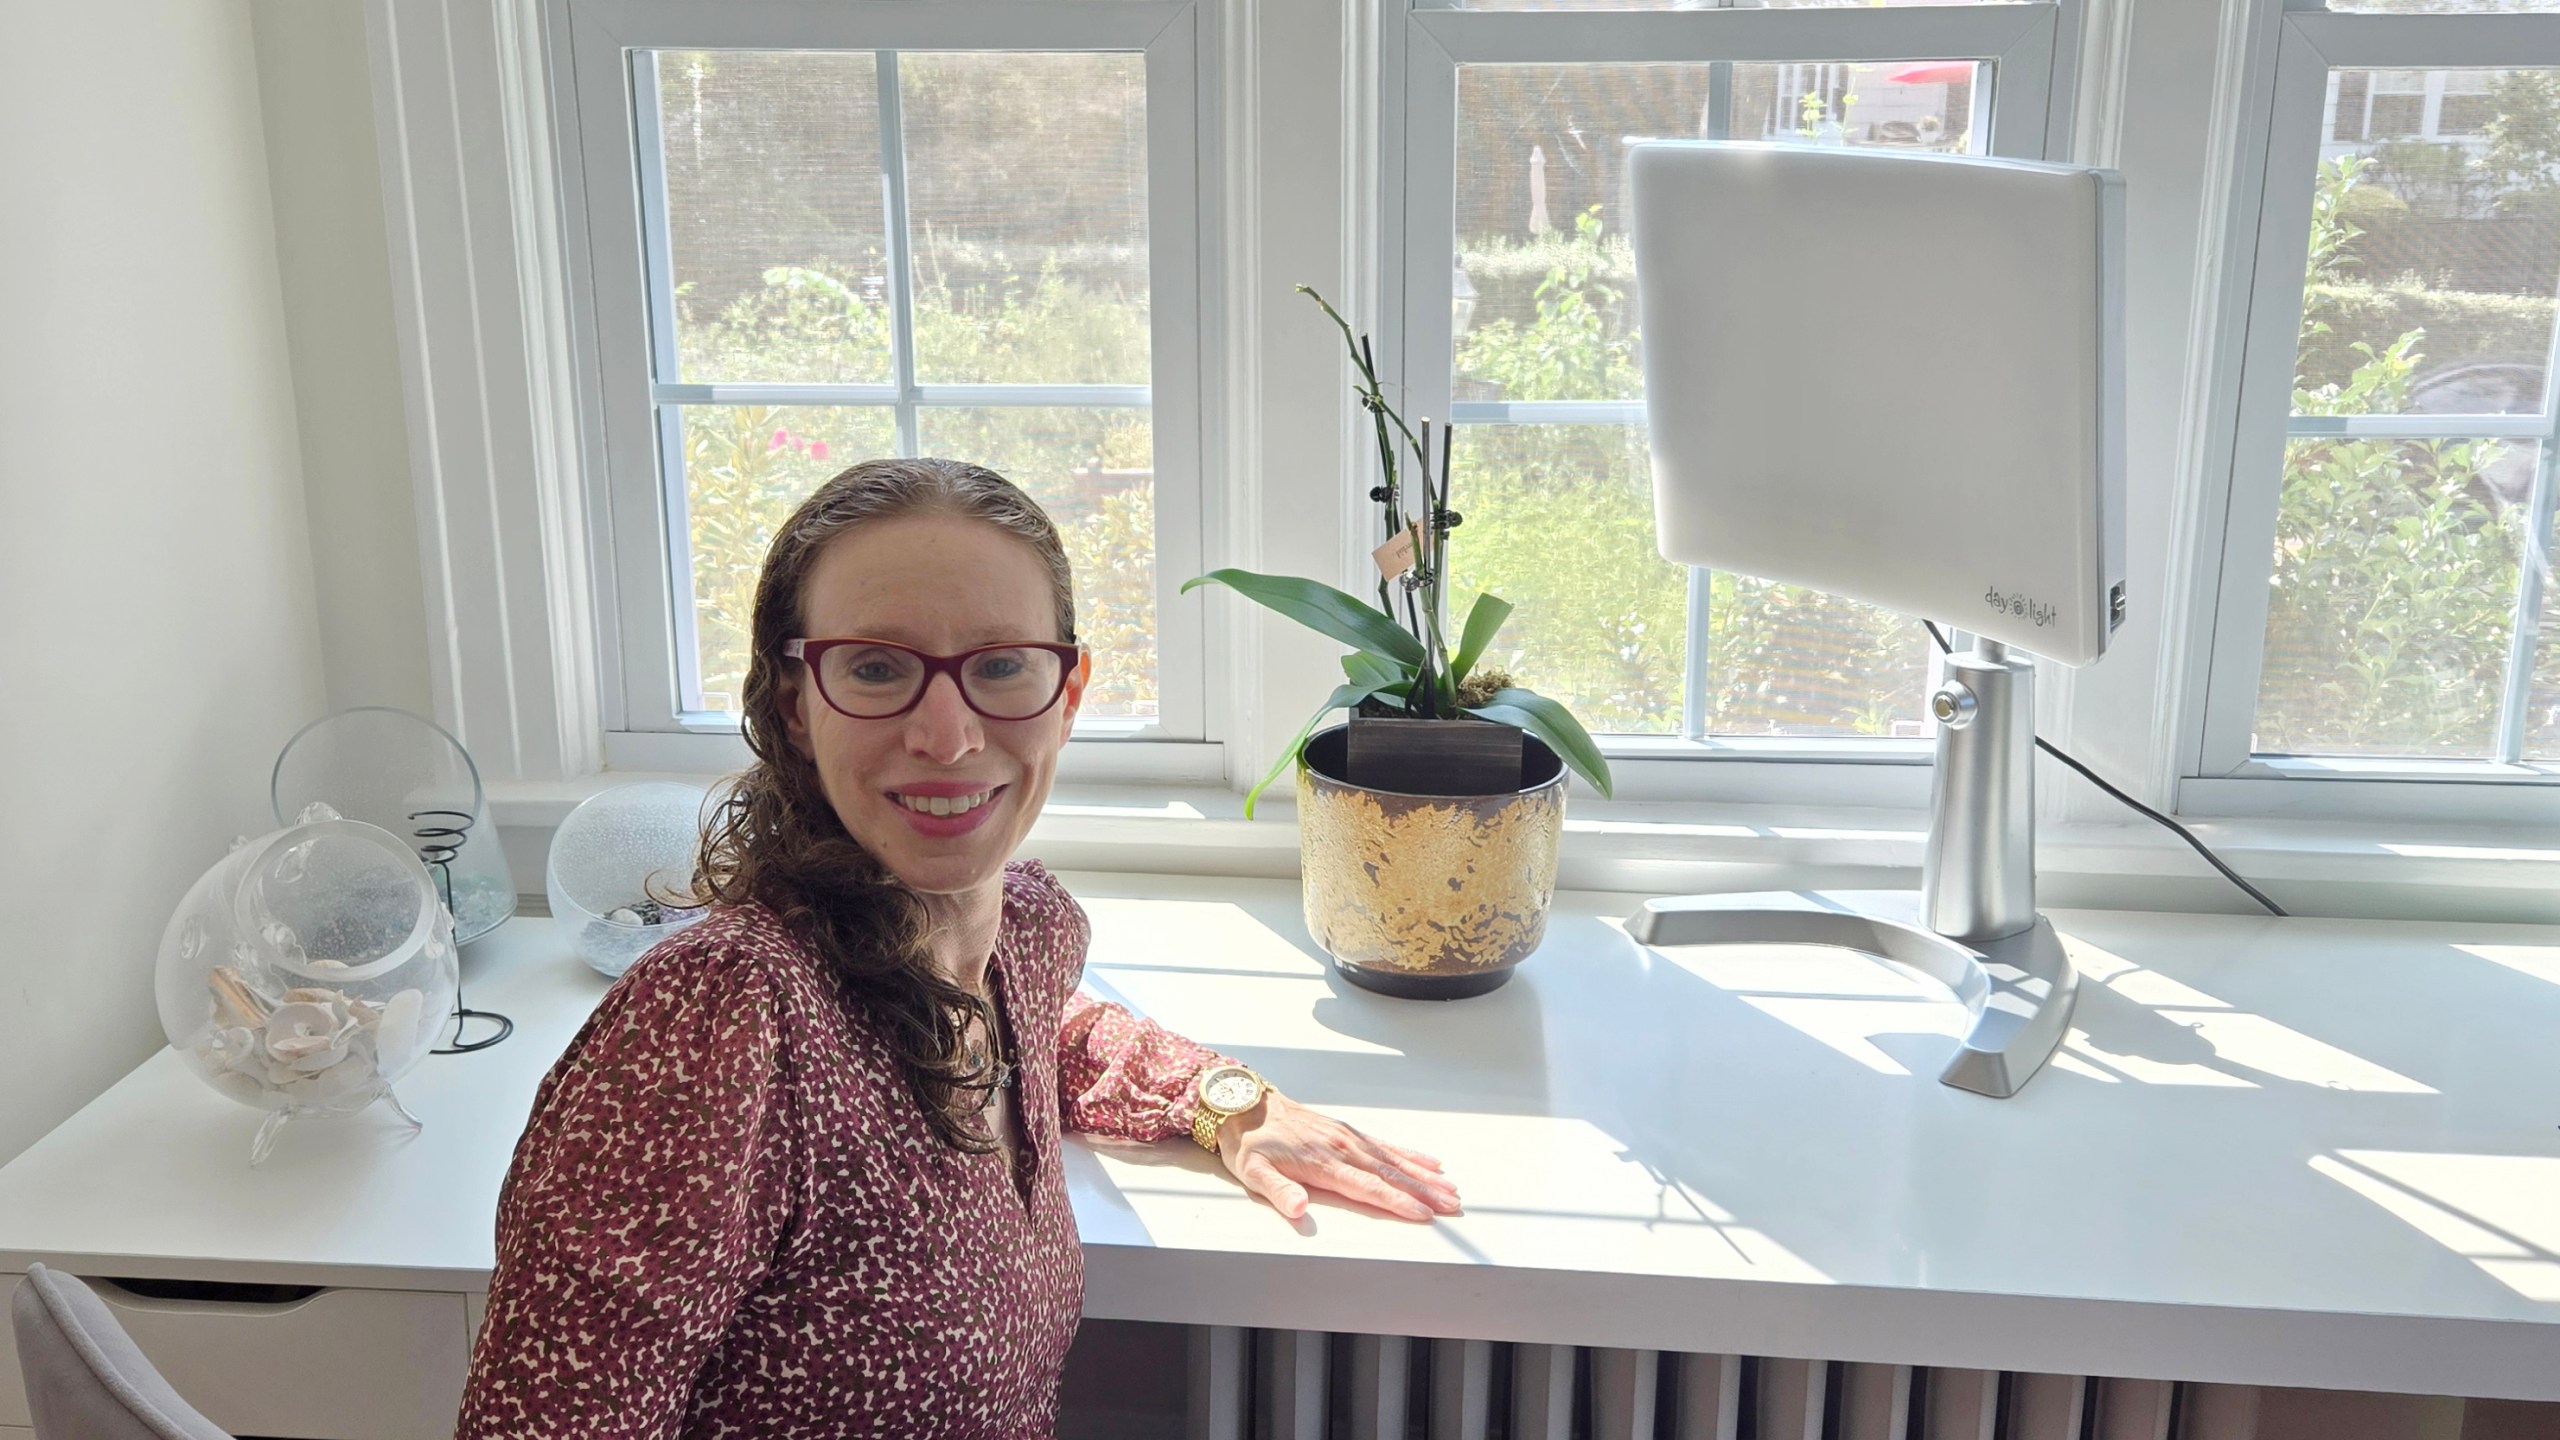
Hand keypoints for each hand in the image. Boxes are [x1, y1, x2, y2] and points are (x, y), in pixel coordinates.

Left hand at [1218, 1090, 1459, 1222]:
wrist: (1247, 1106)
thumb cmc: (1250, 1144)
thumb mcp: (1253, 1172)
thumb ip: (1278, 1192)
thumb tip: (1299, 1209)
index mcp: (1322, 1162)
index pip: (1367, 1187)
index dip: (1397, 1202)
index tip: (1423, 1214)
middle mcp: (1342, 1147)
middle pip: (1390, 1174)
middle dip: (1424, 1192)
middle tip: (1453, 1206)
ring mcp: (1348, 1137)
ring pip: (1394, 1159)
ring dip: (1425, 1176)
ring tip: (1452, 1189)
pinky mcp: (1348, 1131)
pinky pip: (1386, 1145)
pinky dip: (1411, 1154)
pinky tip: (1430, 1163)